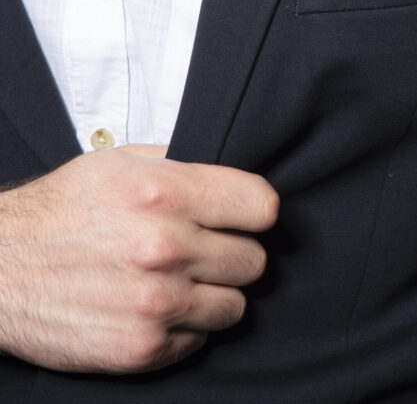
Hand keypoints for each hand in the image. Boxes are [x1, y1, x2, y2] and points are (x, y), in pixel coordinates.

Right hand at [0, 144, 278, 373]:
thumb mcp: (121, 162)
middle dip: (234, 253)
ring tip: (181, 279)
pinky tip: (156, 306)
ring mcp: (157, 302)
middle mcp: (167, 247)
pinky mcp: (142, 347)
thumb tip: (234, 176)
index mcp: (166, 192)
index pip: (263, 207)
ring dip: (214, 293)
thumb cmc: (62, 209)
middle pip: (255, 260)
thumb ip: (183, 166)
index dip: (255, 211)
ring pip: (236, 305)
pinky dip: (185, 326)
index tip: (243, 216)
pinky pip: (200, 340)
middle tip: (206, 249)